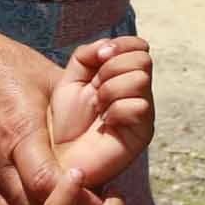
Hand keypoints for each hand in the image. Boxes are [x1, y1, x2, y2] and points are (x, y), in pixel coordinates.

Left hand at [44, 37, 153, 204]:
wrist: (61, 159)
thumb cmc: (65, 123)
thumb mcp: (70, 81)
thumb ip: (86, 56)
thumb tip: (106, 47)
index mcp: (124, 76)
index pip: (140, 47)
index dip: (120, 45)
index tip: (98, 57)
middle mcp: (138, 92)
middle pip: (143, 60)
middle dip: (113, 68)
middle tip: (96, 88)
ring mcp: (143, 113)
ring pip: (140, 79)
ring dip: (111, 89)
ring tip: (98, 107)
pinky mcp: (143, 134)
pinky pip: (138, 106)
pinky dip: (116, 110)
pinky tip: (106, 123)